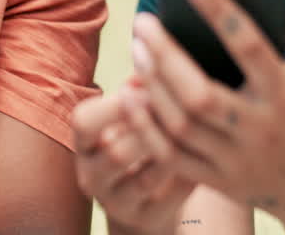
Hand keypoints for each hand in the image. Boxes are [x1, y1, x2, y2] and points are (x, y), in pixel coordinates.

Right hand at [72, 81, 196, 233]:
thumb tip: (148, 65)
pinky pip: (170, 199)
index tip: (144, 90)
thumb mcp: (130, 116)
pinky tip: (201, 156)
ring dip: (171, 152)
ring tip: (191, 132)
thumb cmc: (137, 140)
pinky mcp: (144, 219)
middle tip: (175, 110)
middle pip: (115, 151)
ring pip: (144, 179)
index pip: (83, 121)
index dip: (114, 104)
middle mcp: (92, 176)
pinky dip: (187, 175)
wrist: (144, 198)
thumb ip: (137, 91)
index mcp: (84, 144)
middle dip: (150, 128)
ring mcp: (116, 202)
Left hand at [125, 0, 284, 232]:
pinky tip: (131, 95)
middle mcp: (259, 129)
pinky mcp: (216, 180)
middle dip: (166, 55)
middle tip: (143, 23)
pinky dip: (146, 126)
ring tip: (137, 50)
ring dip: (152, 85)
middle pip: (200, 93)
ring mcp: (235, 159)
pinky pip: (170, 155)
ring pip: (181, 124)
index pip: (250, 46)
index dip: (220, 10)